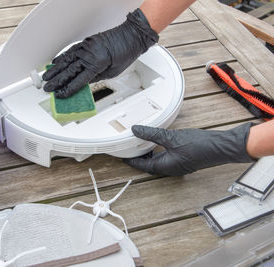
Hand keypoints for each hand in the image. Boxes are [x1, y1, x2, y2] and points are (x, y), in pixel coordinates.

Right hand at [42, 8, 158, 97]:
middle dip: (57, 81)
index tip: (60, 95)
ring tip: (46, 77)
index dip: (68, 89)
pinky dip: (61, 58)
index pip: (78, 80)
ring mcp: (85, 47)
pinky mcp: (85, 43)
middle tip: (48, 88)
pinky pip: (70, 52)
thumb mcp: (112, 72)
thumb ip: (96, 78)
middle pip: (69, 71)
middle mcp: (88, 54)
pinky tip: (55, 63)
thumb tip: (83, 84)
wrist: (131, 35)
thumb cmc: (125, 52)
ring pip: (66, 61)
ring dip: (55, 70)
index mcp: (96, 64)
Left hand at [123, 123, 255, 175]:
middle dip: (140, 158)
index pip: (143, 165)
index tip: (123, 157)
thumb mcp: (172, 137)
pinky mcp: (186, 160)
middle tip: (131, 149)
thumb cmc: (199, 145)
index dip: (132, 161)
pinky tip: (160, 143)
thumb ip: (152, 134)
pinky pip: (168, 158)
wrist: (222, 147)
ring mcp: (179, 166)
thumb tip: (136, 130)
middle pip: (150, 165)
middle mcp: (171, 169)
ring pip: (159, 162)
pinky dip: (160, 152)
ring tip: (143, 144)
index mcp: (166, 167)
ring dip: (150, 154)